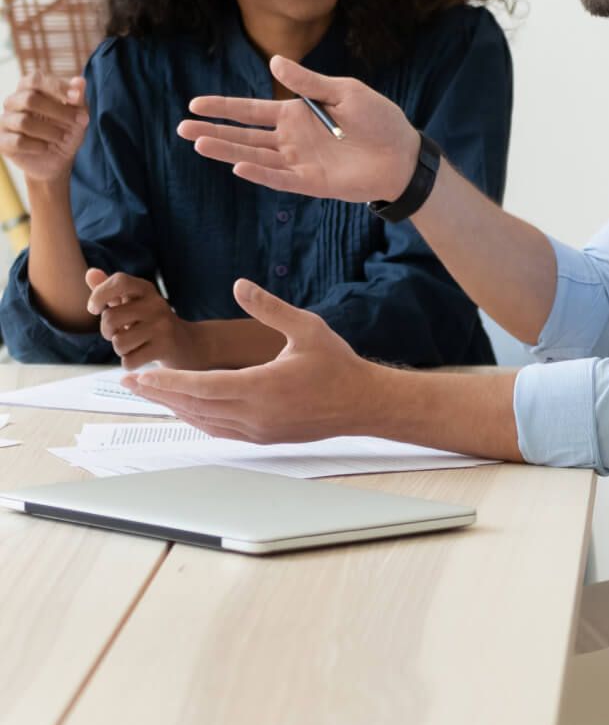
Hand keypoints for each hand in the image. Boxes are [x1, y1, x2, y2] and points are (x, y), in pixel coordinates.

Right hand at [0, 72, 88, 182]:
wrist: (58, 160)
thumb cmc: (67, 130)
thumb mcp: (78, 115)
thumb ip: (78, 98)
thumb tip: (80, 81)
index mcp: (30, 88)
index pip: (35, 79)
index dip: (56, 86)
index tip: (76, 98)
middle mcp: (14, 101)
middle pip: (29, 99)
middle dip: (58, 111)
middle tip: (80, 121)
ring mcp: (6, 121)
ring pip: (23, 122)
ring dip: (50, 131)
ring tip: (63, 137)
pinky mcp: (2, 141)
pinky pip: (18, 141)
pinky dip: (38, 146)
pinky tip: (46, 147)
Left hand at [85, 268, 201, 369]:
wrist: (187, 344)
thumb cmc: (150, 322)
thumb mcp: (132, 303)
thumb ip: (109, 290)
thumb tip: (89, 273)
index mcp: (145, 289)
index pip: (119, 281)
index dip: (99, 294)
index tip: (94, 309)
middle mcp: (156, 304)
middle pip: (110, 318)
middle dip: (106, 332)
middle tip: (116, 334)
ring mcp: (162, 325)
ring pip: (118, 343)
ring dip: (120, 349)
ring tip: (133, 344)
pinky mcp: (166, 346)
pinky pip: (129, 360)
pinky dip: (129, 363)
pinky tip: (140, 356)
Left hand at [122, 279, 386, 441]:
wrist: (364, 403)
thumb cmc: (337, 365)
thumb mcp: (305, 327)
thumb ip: (268, 307)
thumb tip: (239, 285)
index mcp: (261, 388)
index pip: (201, 387)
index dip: (166, 382)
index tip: (138, 377)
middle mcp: (255, 416)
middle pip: (194, 408)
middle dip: (159, 395)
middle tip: (128, 384)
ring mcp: (259, 432)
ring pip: (204, 423)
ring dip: (175, 408)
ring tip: (152, 394)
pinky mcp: (265, 438)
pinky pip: (221, 432)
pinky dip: (198, 420)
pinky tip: (188, 410)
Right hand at [177, 54, 420, 202]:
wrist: (402, 153)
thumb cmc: (378, 119)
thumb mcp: (344, 91)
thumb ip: (309, 82)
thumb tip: (275, 62)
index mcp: (297, 113)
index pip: (251, 110)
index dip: (223, 107)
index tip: (194, 104)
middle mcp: (291, 138)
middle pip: (244, 135)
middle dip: (213, 131)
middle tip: (181, 128)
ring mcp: (298, 162)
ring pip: (254, 155)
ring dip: (227, 151)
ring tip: (198, 144)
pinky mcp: (310, 183)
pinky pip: (279, 178)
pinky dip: (259, 173)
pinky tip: (238, 166)